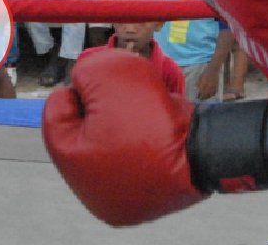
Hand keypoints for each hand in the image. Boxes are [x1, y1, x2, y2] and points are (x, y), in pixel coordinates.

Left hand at [43, 50, 204, 224]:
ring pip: (111, 142)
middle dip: (102, 105)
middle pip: (83, 130)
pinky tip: (157, 125)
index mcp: (74, 164)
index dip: (80, 87)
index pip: (57, 112)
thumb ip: (87, 70)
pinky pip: (136, 156)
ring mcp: (125, 196)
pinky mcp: (151, 196)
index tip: (106, 81)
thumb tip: (85, 78)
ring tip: (146, 109)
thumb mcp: (110, 74)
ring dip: (125, 119)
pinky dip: (145, 136)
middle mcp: (95, 190)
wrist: (210, 149)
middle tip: (125, 93)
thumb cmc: (154, 118)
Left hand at [196, 64, 220, 100]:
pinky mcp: (217, 86)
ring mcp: (213, 86)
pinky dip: (212, 95)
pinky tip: (211, 95)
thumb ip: (198, 82)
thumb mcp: (200, 76)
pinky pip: (215, 92)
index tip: (197, 97)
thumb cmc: (206, 72)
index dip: (199, 95)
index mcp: (203, 83)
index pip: (201, 91)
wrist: (214, 69)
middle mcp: (208, 86)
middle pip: (205, 94)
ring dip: (207, 97)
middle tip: (201, 99)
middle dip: (203, 97)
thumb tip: (196, 88)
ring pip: (210, 94)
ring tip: (205, 98)